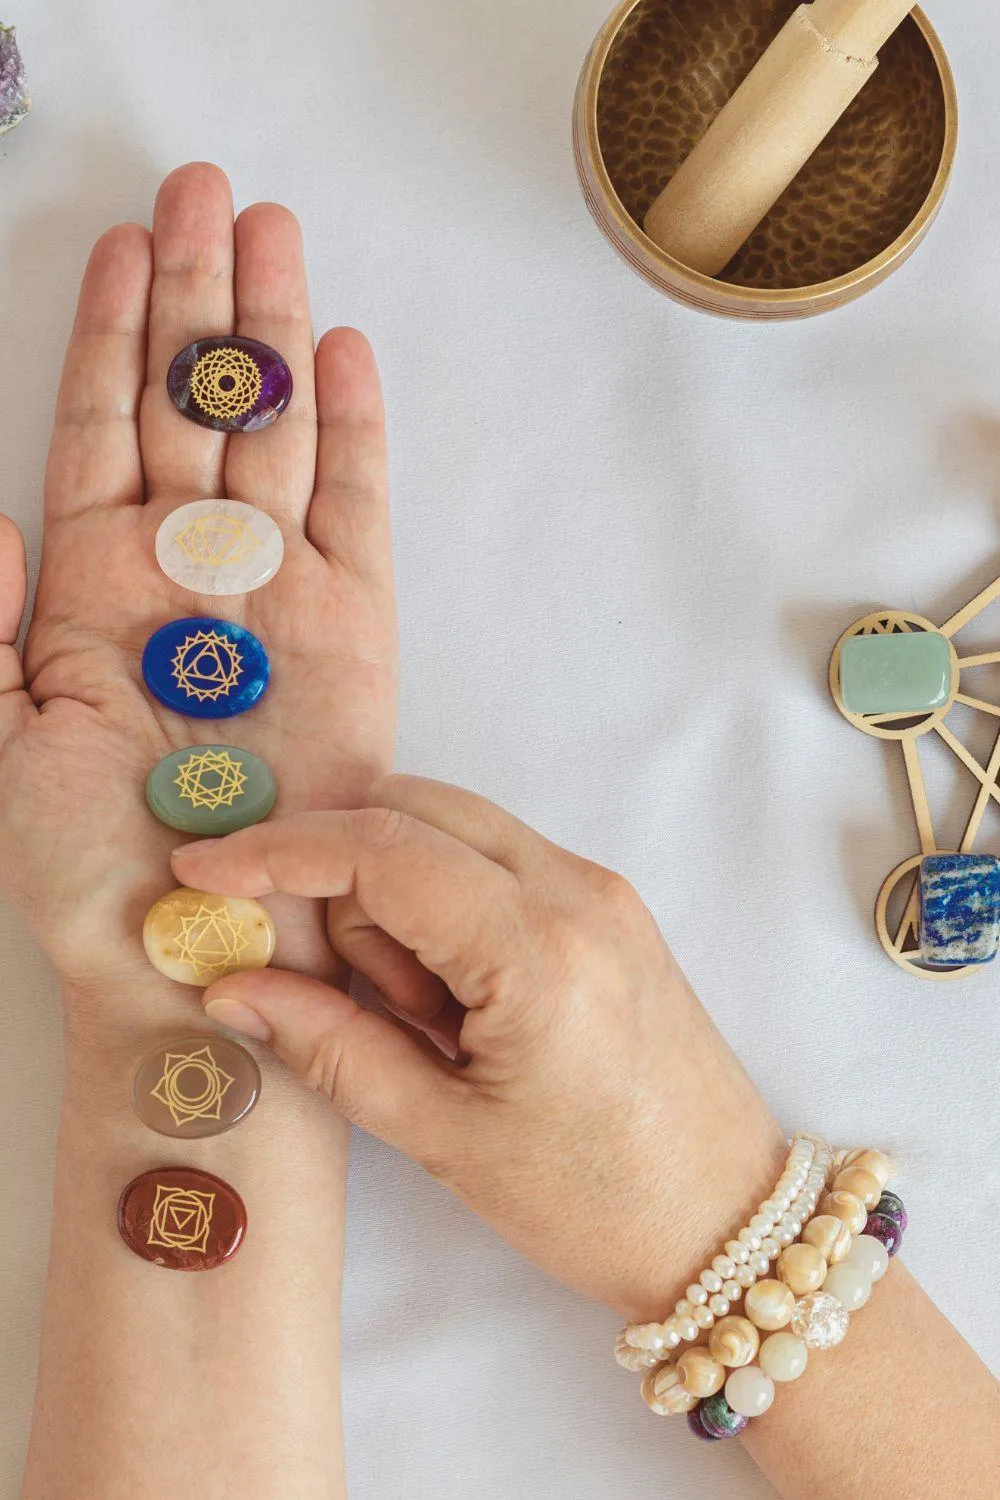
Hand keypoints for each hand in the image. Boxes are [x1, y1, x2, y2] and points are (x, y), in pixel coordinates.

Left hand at [0, 164, 394, 1004]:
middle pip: (191, 401)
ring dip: (271, 332)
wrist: (194, 945)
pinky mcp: (353, 627)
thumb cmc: (80, 863)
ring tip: (271, 233)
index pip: (100, 423)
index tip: (122, 239)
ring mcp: (273, 589)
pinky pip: (356, 511)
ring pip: (271, 431)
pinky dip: (352, 433)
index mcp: (91, 583)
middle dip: (197, 295)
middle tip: (207, 190)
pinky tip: (342, 356)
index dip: (109, 330)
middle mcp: (183, 569)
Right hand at [171, 776, 786, 1319]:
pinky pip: (494, 862)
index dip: (280, 851)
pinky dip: (444, 905)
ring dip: (399, 898)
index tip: (204, 867)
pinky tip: (458, 1001)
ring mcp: (602, 888)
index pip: (383, 850)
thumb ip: (332, 1047)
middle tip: (348, 990)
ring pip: (452, 830)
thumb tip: (233, 987)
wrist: (727, 1220)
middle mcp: (578, 889)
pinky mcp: (610, 904)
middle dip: (344, 877)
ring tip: (430, 1022)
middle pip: (414, 810)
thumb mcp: (445, 1136)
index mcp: (538, 949)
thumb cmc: (592, 1201)